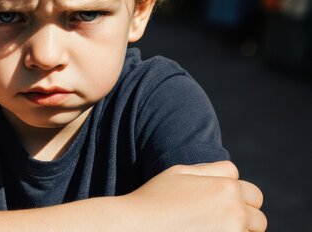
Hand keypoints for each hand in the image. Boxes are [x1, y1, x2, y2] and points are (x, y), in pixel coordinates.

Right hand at [128, 161, 266, 231]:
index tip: (221, 206)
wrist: (137, 227)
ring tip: (208, 229)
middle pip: (258, 220)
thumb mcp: (179, 172)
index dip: (240, 199)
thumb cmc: (155, 198)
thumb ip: (211, 170)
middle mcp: (234, 212)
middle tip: (216, 223)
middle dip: (244, 221)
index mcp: (226, 188)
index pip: (254, 195)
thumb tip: (234, 173)